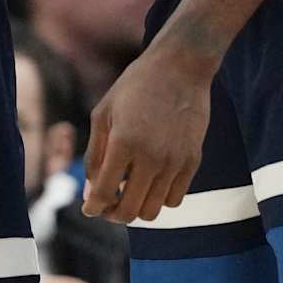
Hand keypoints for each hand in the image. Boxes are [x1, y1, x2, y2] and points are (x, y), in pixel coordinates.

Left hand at [84, 43, 212, 223]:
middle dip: (113, 214)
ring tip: (129, 192)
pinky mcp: (193, 161)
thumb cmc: (136, 86)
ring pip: (153, 211)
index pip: (104, 193)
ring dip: (136, 208)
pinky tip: (150, 183)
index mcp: (124, 142)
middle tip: (107, 204)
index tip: (90, 208)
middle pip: (129, 211)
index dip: (93, 207)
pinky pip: (175, 199)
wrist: (180, 67)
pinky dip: (159, 199)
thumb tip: (91, 191)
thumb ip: (95, 155)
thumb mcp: (104, 114)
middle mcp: (152, 156)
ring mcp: (175, 161)